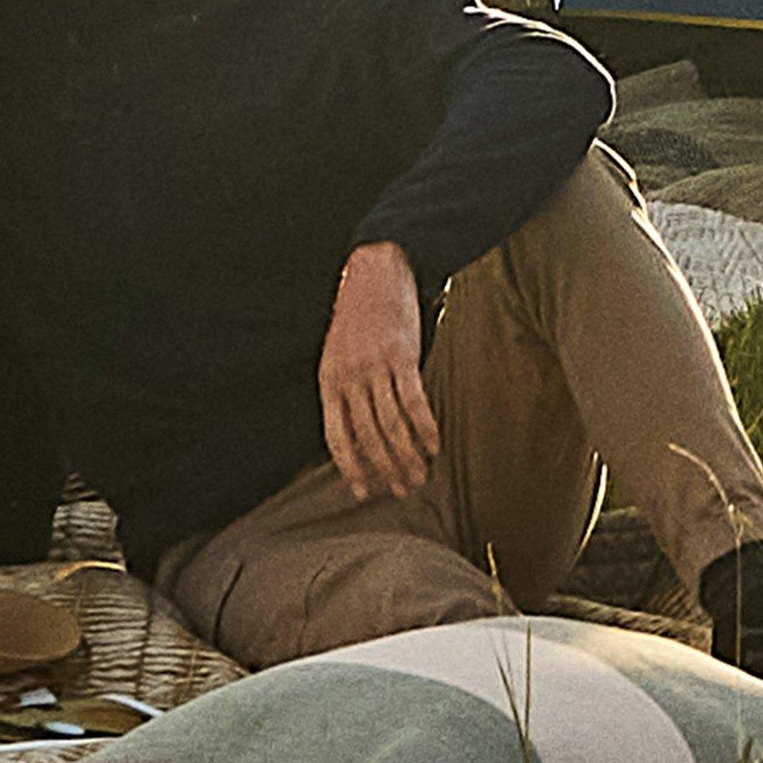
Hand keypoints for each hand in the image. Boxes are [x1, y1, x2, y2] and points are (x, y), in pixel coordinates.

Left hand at [319, 244, 439, 504]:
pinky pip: (414, 401)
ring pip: (392, 424)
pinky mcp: (402, 356)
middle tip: (402, 490)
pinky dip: (425, 426)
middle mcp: (350, 378)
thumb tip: (358, 432)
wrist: (375, 271)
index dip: (351, 467)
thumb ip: (345, 390)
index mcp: (329, 381)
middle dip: (385, 468)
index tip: (363, 491)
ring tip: (420, 475)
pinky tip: (434, 444)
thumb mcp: (337, 354)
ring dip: (407, 455)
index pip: (337, 436)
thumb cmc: (357, 316)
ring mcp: (376, 367)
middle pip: (368, 436)